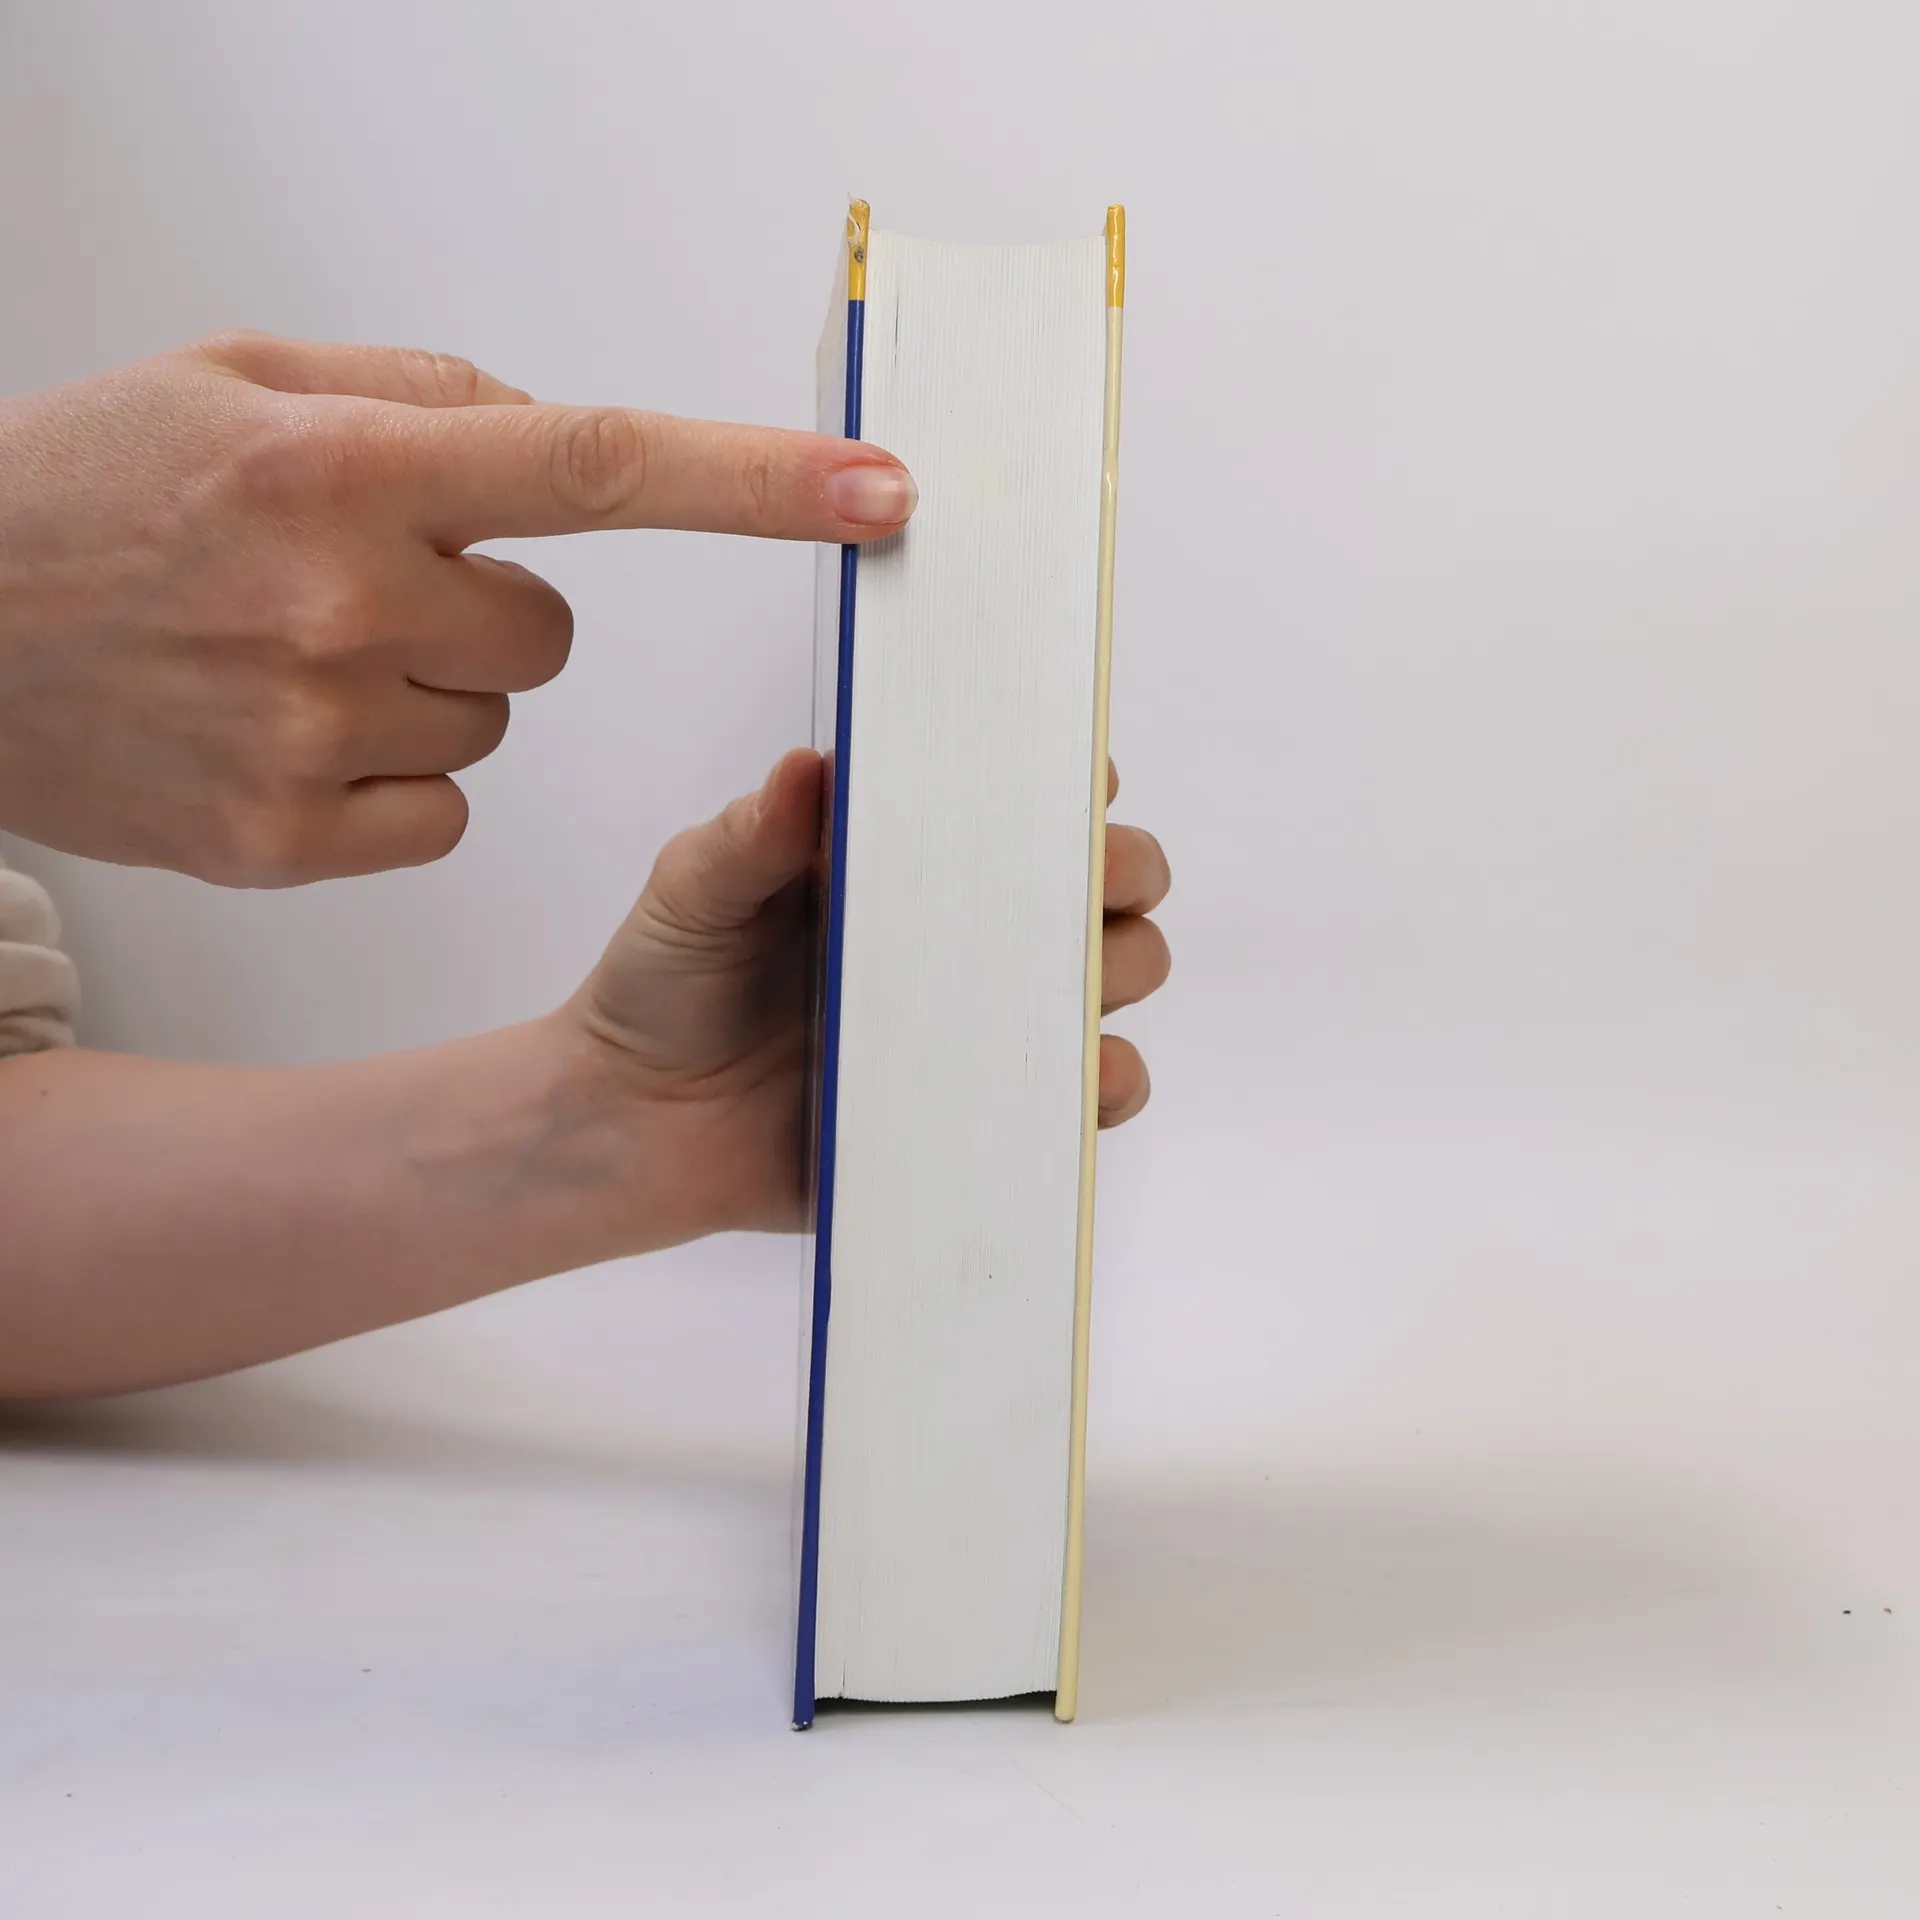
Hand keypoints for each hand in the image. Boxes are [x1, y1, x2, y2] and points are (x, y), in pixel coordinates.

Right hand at [0, 332, 915, 885]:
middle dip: (486, 607)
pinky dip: (389, 780)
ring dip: (426, 690)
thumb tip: (562, 439)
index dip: (757, 481)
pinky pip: (444, 811)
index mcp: (340, 465)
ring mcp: (315, 735)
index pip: (600, 464)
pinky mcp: (288, 842)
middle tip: (355, 586)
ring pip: (494, 722)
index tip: (878, 490)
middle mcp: (339, 599)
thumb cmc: (88, 496)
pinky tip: (285, 738)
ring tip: (288, 658)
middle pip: (552, 630)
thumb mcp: (236, 383)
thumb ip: (420, 394)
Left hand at [570, 751, 1171, 1235]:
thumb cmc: (665, 989)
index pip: (1025, 798)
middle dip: (1123, 870)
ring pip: (1118, 978)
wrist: (636, 1130)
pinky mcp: (983, 1114)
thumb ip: (748, 835)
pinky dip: (1104, 1083)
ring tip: (1072, 981)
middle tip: (1086, 879)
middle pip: (1108, 883)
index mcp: (911, 858)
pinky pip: (1087, 1098)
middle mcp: (969, 934)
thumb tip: (803, 768)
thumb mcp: (693, 893)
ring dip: (1121, 970)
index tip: (1083, 779)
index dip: (1074, 780)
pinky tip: (1071, 1078)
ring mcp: (985, 1025)